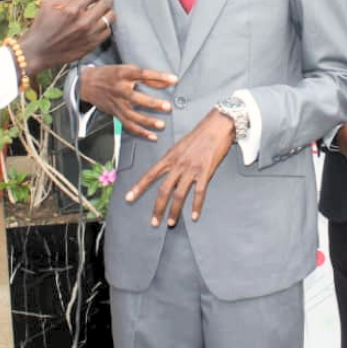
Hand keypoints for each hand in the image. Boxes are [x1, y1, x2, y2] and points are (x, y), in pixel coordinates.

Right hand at [18, 0, 116, 73]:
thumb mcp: (49, 6)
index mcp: (72, 9)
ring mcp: (90, 34)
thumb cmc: (41, 27)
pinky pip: (108, 31)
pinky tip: (98, 24)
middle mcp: (84, 22)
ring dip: (107, 11)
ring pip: (111, 17)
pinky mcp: (92, 45)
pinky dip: (105, 25)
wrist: (37, 52)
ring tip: (101, 11)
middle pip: (107, 3)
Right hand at [80, 64, 176, 138]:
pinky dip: (140, 132)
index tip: (174, 79)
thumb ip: (148, 77)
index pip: (142, 74)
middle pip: (135, 97)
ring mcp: (116, 103)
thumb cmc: (111, 74)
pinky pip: (128, 125)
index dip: (158, 76)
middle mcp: (119, 89)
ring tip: (161, 125)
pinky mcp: (115, 114)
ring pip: (132, 115)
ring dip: (147, 121)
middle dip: (151, 103)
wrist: (87, 84)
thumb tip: (170, 81)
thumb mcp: (127, 69)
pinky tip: (152, 136)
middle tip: (167, 106)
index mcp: (123, 74)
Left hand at [126, 108, 234, 226]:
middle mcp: (178, 164)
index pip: (150, 174)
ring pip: (179, 195)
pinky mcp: (206, 172)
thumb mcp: (181, 145)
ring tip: (171, 222)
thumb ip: (173, 159)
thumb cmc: (200, 134)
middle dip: (158, 208)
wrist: (217, 125)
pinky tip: (195, 215)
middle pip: (164, 190)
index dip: (139, 187)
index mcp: (170, 157)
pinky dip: (196, 206)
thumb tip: (168, 171)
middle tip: (154, 222)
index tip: (129, 198)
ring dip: (175, 211)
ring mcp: (192, 169)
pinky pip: (199, 193)